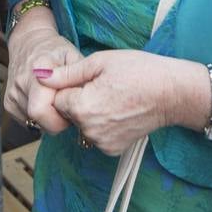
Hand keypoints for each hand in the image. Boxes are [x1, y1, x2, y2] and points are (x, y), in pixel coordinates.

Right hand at [4, 11, 83, 133]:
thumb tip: (89, 100)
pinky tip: (45, 101)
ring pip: (34, 123)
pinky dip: (39, 118)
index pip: (42, 110)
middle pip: (39, 120)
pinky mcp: (8, 103)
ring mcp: (12, 95)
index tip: (72, 105)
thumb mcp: (73, 56)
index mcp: (37, 71)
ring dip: (48, 118)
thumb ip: (81, 77)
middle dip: (56, 121)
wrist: (29, 41)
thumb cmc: (55, 50)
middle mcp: (20, 83)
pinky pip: (27, 121)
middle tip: (66, 107)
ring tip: (56, 100)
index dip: (62, 115)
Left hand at [40, 50, 192, 155]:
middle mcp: (88, 130)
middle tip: (105, 86)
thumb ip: (66, 73)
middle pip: (68, 113)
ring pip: (81, 124)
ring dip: (90, 113)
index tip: (92, 78)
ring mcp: (101, 143)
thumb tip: (39, 76)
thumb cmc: (139, 71)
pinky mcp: (112, 149)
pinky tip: (119, 111)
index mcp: (82, 107)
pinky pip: (95, 135)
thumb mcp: (100, 62)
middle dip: (79, 100)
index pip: (57, 98)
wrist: (173, 93)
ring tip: (114, 97)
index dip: (72, 85)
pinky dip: (102, 125)